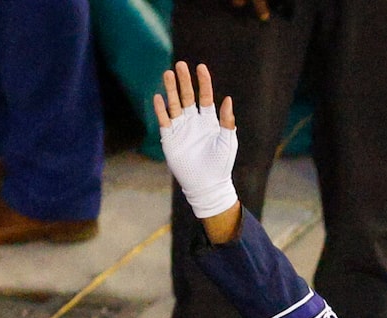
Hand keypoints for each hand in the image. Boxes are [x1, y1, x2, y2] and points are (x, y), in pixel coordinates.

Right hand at [154, 63, 242, 224]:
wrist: (207, 184)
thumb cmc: (221, 164)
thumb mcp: (227, 141)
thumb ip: (227, 121)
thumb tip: (228, 99)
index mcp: (209, 121)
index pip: (205, 97)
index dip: (203, 82)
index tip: (200, 67)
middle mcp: (194, 122)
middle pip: (187, 97)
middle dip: (184, 81)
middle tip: (180, 65)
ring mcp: (181, 128)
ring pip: (174, 104)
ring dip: (171, 90)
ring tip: (168, 74)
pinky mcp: (170, 138)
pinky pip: (164, 120)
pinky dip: (161, 109)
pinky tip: (159, 97)